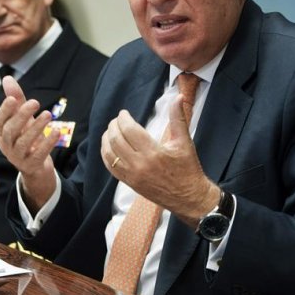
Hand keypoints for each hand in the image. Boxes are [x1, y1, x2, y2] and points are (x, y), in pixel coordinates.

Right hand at [0, 76, 58, 212]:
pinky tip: (57, 131)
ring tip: (48, 114)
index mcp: (2, 133)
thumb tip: (7, 78)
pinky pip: (38, 154)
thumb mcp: (22, 118)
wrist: (36, 168)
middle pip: (10, 130)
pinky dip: (48, 143)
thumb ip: (17, 99)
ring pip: (23, 142)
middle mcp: (6, 146)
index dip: (5, 110)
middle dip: (22, 115)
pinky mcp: (30, 166)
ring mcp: (17, 158)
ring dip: (36, 127)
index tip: (13, 99)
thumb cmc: (27, 137)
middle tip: (36, 102)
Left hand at [100, 93, 219, 227]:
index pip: (129, 130)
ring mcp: (132, 175)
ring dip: (107, 139)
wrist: (189, 197)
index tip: (123, 113)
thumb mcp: (184, 142)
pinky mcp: (129, 183)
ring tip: (110, 130)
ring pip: (110, 153)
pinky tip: (108, 146)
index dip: (123, 119)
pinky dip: (106, 154)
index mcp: (153, 153)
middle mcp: (139, 164)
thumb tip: (178, 97)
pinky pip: (110, 167)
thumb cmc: (188, 168)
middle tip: (116, 120)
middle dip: (113, 126)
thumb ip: (178, 118)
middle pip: (116, 140)